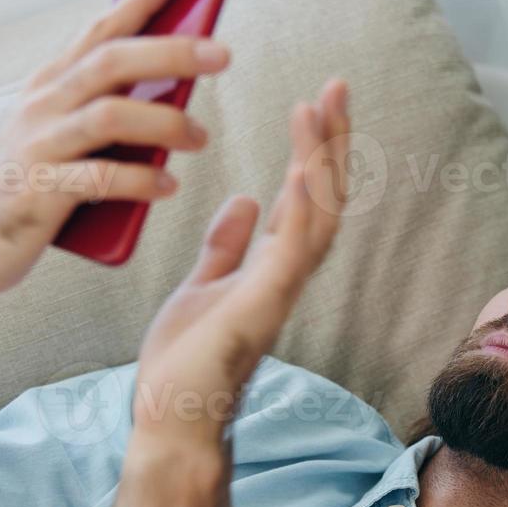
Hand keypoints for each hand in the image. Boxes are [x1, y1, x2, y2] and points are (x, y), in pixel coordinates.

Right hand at [0, 0, 226, 296]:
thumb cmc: (25, 185)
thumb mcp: (62, 135)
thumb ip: (106, 111)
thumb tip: (171, 94)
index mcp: (51, 85)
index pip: (102, 29)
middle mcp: (42, 106)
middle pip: (112, 62)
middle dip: (170, 52)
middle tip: (219, 53)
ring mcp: (38, 146)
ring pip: (109, 115)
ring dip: (165, 123)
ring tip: (199, 138)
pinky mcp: (38, 192)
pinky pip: (99, 178)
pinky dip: (140, 180)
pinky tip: (167, 186)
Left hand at [129, 77, 350, 445]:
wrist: (171, 419)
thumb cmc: (185, 365)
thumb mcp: (202, 287)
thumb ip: (226, 246)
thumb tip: (244, 201)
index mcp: (269, 268)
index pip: (301, 198)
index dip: (312, 150)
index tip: (315, 103)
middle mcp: (285, 276)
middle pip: (323, 197)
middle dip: (332, 142)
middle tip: (336, 87)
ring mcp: (279, 291)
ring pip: (317, 215)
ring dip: (322, 160)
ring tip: (319, 106)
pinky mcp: (262, 307)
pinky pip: (293, 250)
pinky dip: (302, 207)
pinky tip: (303, 168)